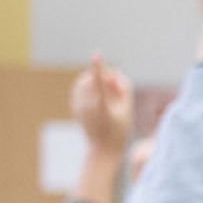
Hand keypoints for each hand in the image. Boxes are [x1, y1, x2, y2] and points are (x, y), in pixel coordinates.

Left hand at [70, 54, 131, 202]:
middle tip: (116, 86)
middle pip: (95, 80)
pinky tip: (97, 92)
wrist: (103, 148)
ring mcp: (79, 106)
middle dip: (106, 78)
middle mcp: (87, 105)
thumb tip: (115, 72)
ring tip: (108, 92)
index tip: (97, 54)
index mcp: (102, 107)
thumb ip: (124, 88)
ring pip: (85, 82)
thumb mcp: (127, 110)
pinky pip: (80, 88)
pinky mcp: (75, 106)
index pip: (99, 83)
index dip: (98, 68)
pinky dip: (88, 85)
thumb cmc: (119, 129)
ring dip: (96, 80)